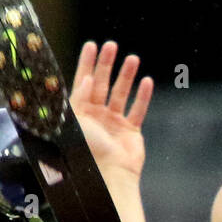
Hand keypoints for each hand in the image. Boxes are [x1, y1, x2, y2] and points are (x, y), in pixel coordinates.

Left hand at [70, 41, 153, 180]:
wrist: (108, 176)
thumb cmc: (86, 152)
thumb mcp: (74, 122)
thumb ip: (78, 98)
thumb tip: (86, 78)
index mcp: (79, 115)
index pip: (82, 84)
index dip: (86, 64)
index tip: (91, 46)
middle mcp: (95, 118)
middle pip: (101, 85)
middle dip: (106, 65)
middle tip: (111, 46)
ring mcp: (113, 125)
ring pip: (120, 94)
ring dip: (126, 76)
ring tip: (132, 58)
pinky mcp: (130, 133)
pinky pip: (137, 110)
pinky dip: (142, 97)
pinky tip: (146, 81)